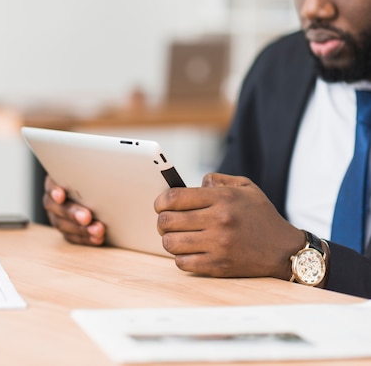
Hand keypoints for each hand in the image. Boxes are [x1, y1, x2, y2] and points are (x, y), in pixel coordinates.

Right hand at [43, 176, 104, 245]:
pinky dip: (85, 238)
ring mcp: (57, 217)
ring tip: (98, 230)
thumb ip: (90, 174)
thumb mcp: (90, 174)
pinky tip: (97, 239)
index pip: (51, 185)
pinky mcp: (66, 230)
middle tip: (86, 217)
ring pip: (63, 225)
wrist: (98, 193)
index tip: (61, 196)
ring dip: (81, 229)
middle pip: (57, 208)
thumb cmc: (93, 179)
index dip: (55, 191)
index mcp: (56, 182)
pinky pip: (72, 237)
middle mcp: (53, 200)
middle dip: (72, 213)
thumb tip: (102, 166)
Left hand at [155, 173, 305, 279]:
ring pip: (170, 243)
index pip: (174, 197)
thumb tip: (191, 183)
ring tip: (178, 238)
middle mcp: (219, 220)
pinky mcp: (219, 266)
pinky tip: (190, 252)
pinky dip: (181, 258)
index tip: (160, 205)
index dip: (160, 202)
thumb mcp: (245, 187)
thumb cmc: (261, 216)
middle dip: (162, 222)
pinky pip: (182, 262)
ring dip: (170, 241)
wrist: (285, 250)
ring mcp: (219, 245)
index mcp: (222, 198)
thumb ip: (217, 180)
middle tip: (167, 223)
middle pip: (167, 221)